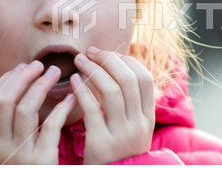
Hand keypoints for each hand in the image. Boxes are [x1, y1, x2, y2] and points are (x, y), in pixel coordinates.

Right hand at [0, 61, 75, 163]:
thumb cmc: (27, 169)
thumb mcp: (10, 148)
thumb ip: (12, 124)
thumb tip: (22, 85)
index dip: (8, 79)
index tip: (23, 67)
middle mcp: (0, 145)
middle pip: (5, 100)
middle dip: (22, 77)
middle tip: (40, 65)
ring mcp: (20, 153)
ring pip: (26, 108)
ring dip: (41, 85)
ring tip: (56, 72)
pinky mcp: (42, 160)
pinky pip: (50, 126)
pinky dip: (61, 107)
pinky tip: (73, 97)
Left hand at [71, 47, 154, 163]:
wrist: (113, 179)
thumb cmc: (118, 150)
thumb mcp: (134, 128)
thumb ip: (131, 103)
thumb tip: (121, 67)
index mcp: (148, 117)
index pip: (145, 79)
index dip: (127, 61)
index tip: (108, 54)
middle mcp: (139, 124)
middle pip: (128, 80)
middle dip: (108, 60)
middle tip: (91, 51)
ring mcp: (121, 134)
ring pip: (112, 91)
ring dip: (94, 70)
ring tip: (79, 61)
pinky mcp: (101, 143)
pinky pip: (92, 110)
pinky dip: (82, 91)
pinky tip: (73, 81)